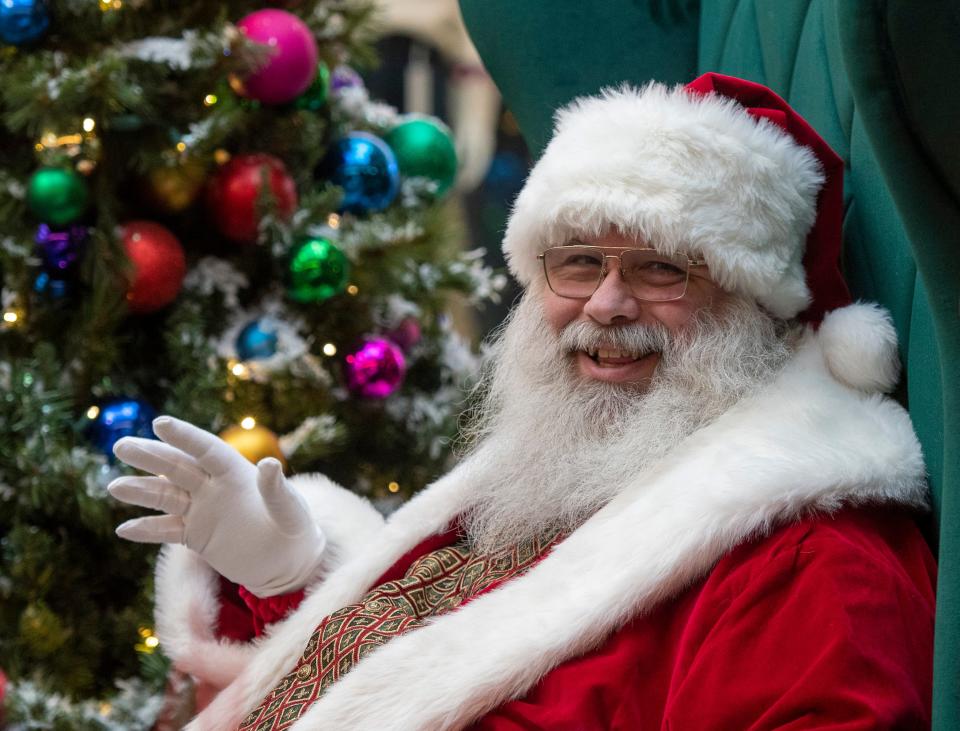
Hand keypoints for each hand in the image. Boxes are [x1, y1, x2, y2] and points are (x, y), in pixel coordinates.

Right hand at [108, 415, 325, 596]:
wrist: (288, 563)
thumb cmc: (295, 530)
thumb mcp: (291, 511)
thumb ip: (277, 490)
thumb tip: (270, 464)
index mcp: (236, 472)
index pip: (206, 450)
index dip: (185, 436)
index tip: (160, 423)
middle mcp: (214, 487)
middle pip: (177, 468)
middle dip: (151, 456)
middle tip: (122, 446)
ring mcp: (202, 510)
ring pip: (165, 497)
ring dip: (141, 492)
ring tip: (115, 488)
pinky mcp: (195, 536)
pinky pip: (166, 530)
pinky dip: (147, 530)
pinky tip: (124, 529)